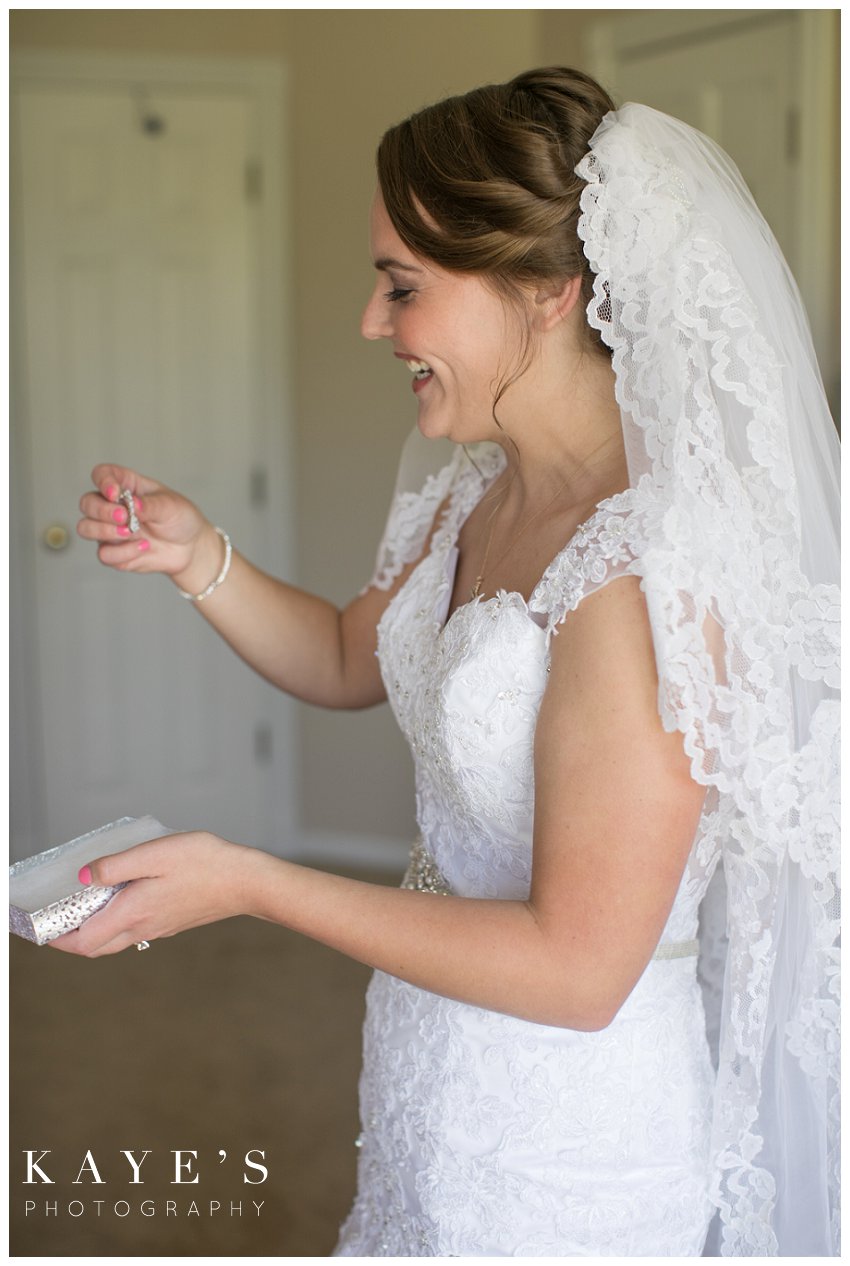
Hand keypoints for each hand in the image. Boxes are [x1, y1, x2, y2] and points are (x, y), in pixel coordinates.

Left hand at [49, 832, 260, 956]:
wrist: (246, 882)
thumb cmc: (205, 863)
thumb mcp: (155, 854)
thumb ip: (116, 866)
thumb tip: (84, 876)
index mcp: (132, 913)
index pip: (83, 942)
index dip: (58, 939)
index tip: (42, 928)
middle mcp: (143, 927)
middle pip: (97, 947)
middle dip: (72, 940)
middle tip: (58, 921)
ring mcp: (160, 927)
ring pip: (115, 940)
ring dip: (94, 931)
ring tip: (86, 905)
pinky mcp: (173, 922)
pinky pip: (135, 929)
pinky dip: (117, 921)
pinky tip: (124, 896)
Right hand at [77, 465, 218, 585]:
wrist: (190, 548)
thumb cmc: (180, 519)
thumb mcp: (171, 506)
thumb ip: (151, 505)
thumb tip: (133, 505)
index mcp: (127, 486)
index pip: (102, 475)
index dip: (103, 481)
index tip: (114, 493)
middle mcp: (112, 506)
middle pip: (87, 502)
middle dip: (101, 510)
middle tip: (124, 517)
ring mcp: (110, 530)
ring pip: (85, 528)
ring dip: (103, 531)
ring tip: (130, 533)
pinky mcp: (114, 552)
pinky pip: (104, 554)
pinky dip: (122, 552)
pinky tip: (143, 548)